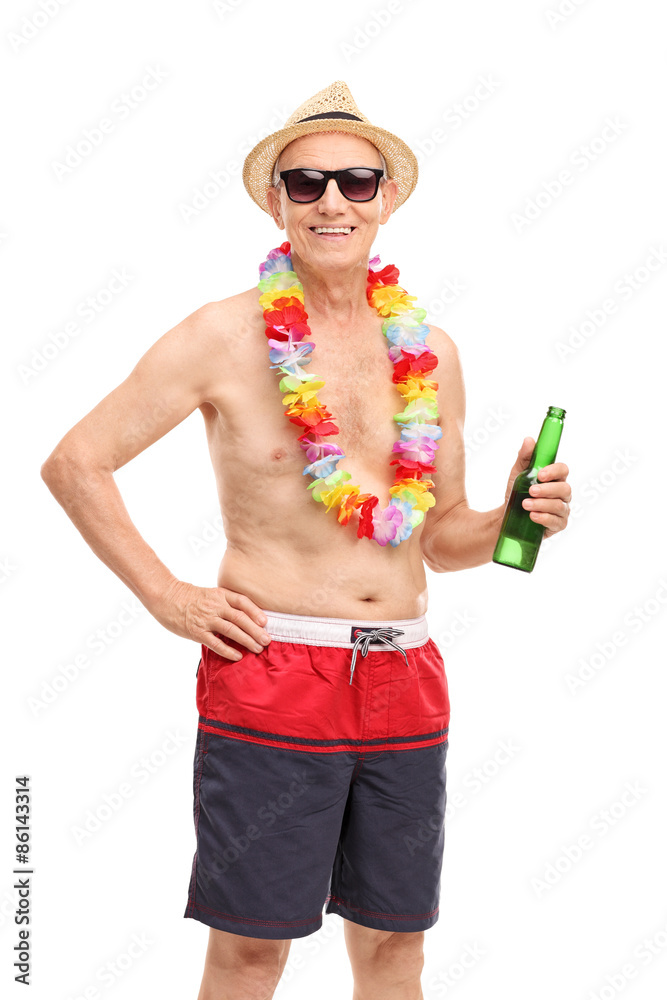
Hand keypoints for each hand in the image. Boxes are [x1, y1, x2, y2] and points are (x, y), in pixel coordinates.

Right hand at [151, 580, 270, 659]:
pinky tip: (238, 656)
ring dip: (247, 640)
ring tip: (257, 648)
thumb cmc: (190, 598)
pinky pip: (216, 643)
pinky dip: (228, 650)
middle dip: (256, 630)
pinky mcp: (196, 632)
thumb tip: (245, 618)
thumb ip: (225, 603)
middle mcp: (215, 605)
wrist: (166, 598)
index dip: (255, 612)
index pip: (242, 602)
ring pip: (231, 630)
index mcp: (220, 594)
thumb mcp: (210, 594)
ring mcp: (206, 619)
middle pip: (240, 618)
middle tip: (267, 640)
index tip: (265, 622)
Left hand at [505, 437, 571, 537]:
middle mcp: (562, 494)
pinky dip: (544, 518)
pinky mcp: (557, 525)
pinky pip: (557, 522)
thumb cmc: (516, 494)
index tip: (540, 474)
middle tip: (530, 490)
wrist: (506, 517)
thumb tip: (529, 440)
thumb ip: (525, 458)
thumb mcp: (517, 474)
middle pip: (565, 488)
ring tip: (525, 504)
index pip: (563, 470)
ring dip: (542, 504)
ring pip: (560, 506)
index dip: (554, 471)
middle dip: (547, 489)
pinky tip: (533, 516)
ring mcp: (562, 510)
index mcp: (555, 478)